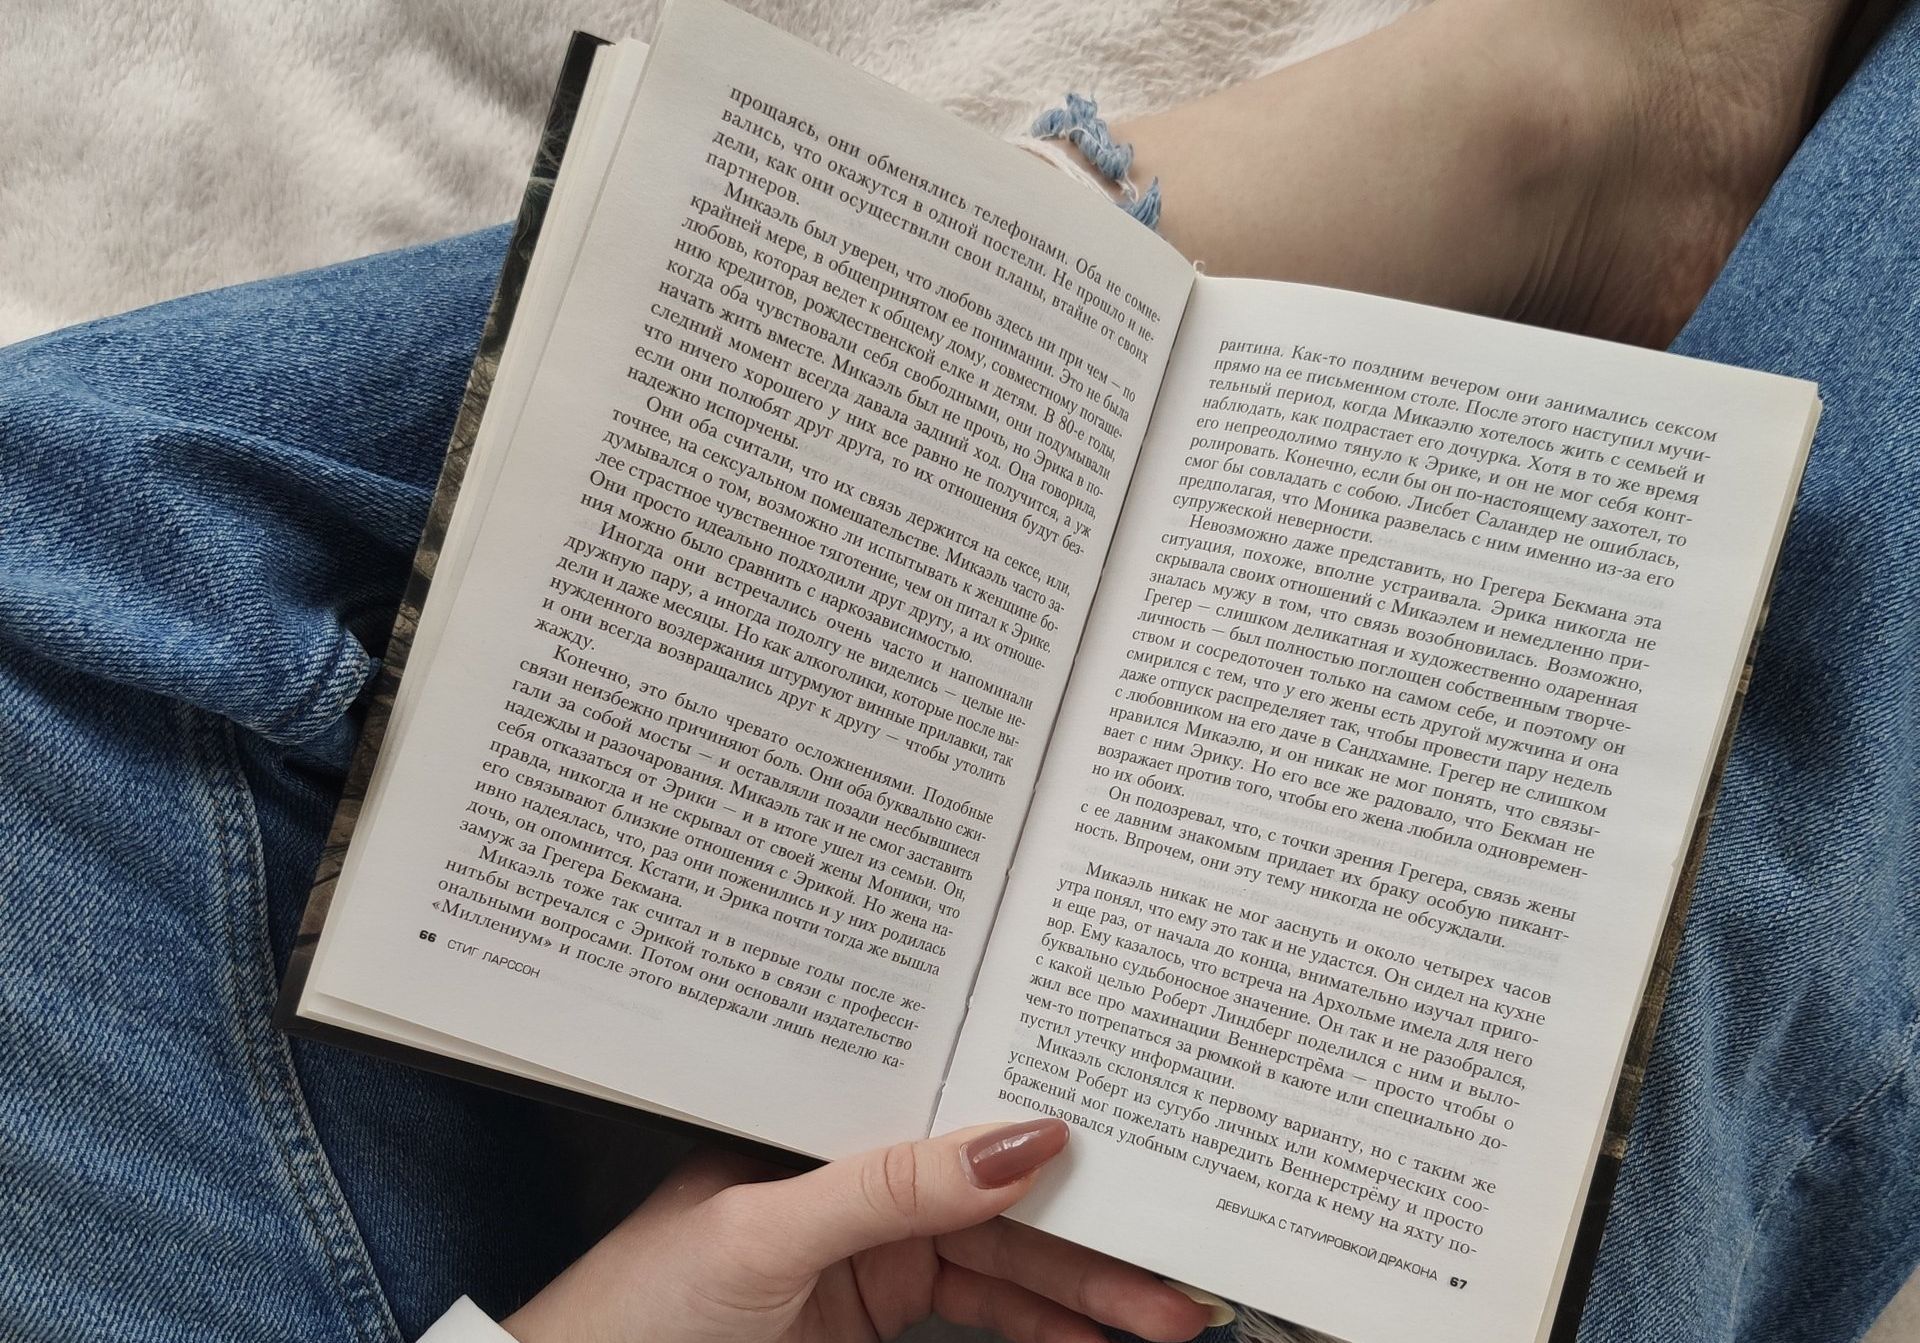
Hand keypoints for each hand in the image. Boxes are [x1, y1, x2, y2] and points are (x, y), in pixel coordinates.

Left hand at [503, 1118, 1214, 1342]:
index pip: (961, 1123)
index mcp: (829, 1128)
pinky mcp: (877, 1314)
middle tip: (1179, 1277)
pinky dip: (1043, 1328)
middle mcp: (859, 1180)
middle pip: (1000, 1204)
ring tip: (1167, 1318)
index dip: (1051, 1143)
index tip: (1138, 1161)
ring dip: (1086, 1295)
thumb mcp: (764, 1234)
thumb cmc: (641, 1302)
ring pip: (1004, 1264)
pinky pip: (981, 1311)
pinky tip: (1095, 1337)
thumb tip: (1018, 1139)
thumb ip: (889, 1189)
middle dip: (1093, 1240)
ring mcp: (871, 1254)